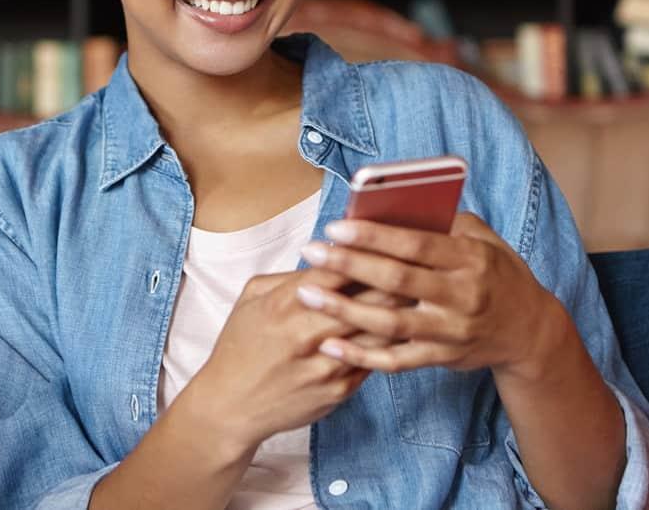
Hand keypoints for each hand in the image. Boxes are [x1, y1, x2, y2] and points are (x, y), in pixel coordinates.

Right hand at [187, 268, 403, 453]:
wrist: (230, 406)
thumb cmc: (240, 346)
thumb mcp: (252, 298)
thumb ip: (290, 276)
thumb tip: (328, 257)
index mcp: (284, 305)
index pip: (337, 268)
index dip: (364, 251)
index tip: (383, 241)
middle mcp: (307, 334)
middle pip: (368, 297)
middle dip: (394, 278)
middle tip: (413, 265)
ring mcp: (326, 365)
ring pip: (379, 330)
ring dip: (401, 310)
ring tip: (418, 294)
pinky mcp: (339, 390)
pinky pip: (374, 361)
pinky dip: (389, 342)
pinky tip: (401, 329)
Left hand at [295, 212, 561, 378]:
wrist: (528, 330)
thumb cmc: (495, 273)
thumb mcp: (483, 239)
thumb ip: (444, 223)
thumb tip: (392, 205)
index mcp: (470, 258)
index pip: (416, 244)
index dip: (374, 236)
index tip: (336, 227)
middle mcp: (461, 296)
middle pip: (397, 280)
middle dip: (349, 265)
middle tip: (311, 252)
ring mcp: (451, 332)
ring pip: (390, 324)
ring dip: (344, 310)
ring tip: (306, 295)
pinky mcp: (442, 359)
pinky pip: (396, 361)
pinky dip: (360, 356)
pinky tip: (329, 345)